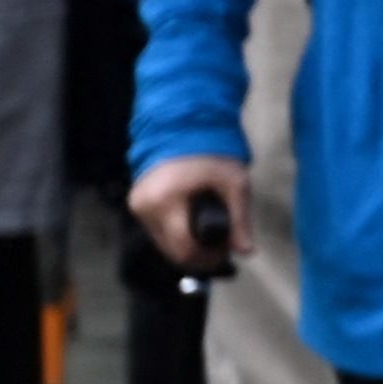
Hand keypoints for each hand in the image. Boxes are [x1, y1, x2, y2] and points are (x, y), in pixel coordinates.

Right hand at [129, 153, 250, 274]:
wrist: (184, 125)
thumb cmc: (212, 153)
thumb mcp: (235, 184)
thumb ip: (241, 220)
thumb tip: (247, 252)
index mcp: (166, 201)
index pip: (183, 248)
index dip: (207, 258)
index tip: (225, 254)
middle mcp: (145, 206)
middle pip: (171, 250)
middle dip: (198, 254)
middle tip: (221, 248)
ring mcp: (137, 204)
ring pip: (162, 242)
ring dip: (185, 244)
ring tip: (209, 236)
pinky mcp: (135, 201)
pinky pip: (156, 228)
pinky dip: (174, 232)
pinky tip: (192, 226)